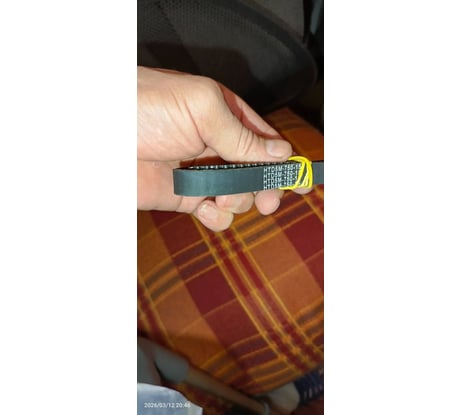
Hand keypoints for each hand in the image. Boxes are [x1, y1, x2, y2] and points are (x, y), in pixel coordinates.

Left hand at [138, 67, 305, 230]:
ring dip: (236, 200)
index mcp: (226, 117)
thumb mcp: (201, 109)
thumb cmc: (145, 107)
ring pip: (238, 196)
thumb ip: (242, 135)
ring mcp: (202, 173)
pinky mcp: (184, 197)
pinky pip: (215, 214)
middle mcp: (217, 145)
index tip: (302, 181)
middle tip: (268, 200)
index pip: (265, 141)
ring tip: (220, 195)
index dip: (285, 161)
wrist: (99, 139)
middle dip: (265, 187)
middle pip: (256, 173)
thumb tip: (280, 154)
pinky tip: (207, 210)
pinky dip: (217, 217)